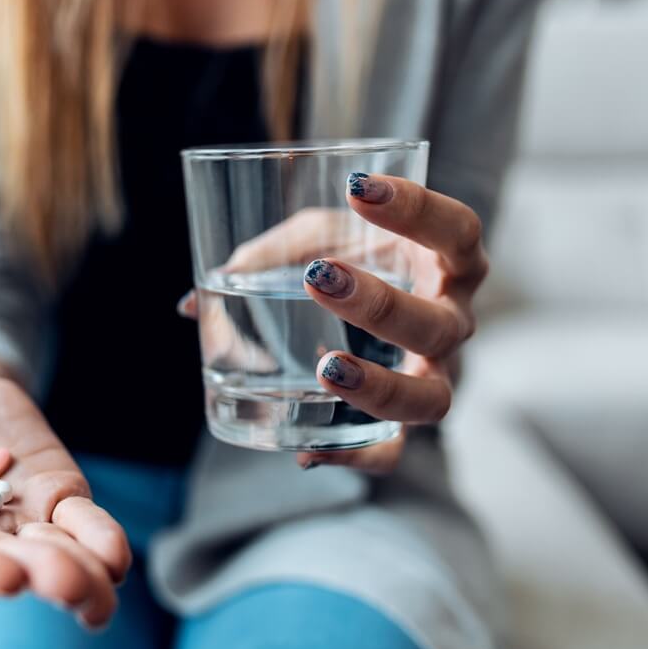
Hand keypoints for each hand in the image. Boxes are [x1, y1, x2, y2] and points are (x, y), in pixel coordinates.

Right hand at [0, 360, 131, 627]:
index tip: (4, 577)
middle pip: (7, 571)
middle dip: (40, 576)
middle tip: (67, 582)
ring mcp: (19, 527)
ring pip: (54, 560)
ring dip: (81, 573)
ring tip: (103, 581)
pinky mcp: (56, 500)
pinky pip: (82, 527)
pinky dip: (100, 540)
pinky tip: (116, 556)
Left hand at [178, 174, 486, 473]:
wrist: (390, 316)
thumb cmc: (358, 260)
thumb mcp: (320, 240)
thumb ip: (268, 255)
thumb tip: (190, 305)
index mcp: (446, 264)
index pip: (458, 231)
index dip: (417, 209)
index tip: (359, 189)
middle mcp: (453, 322)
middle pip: (440, 323)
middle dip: (380, 303)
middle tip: (317, 277)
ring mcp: (438, 377)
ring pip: (431, 399)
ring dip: (378, 387)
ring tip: (323, 368)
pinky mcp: (408, 423)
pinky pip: (394, 454)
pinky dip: (355, 459)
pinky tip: (306, 454)